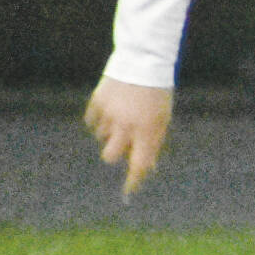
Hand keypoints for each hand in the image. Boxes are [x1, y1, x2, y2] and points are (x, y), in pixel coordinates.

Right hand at [83, 76, 173, 195]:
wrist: (143, 61)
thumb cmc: (157, 93)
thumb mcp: (163, 118)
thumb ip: (154, 142)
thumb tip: (149, 167)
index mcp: (148, 129)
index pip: (139, 163)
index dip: (133, 180)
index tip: (128, 193)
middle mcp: (126, 124)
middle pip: (109, 155)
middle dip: (115, 153)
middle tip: (122, 142)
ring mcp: (110, 113)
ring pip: (101, 137)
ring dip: (109, 132)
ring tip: (121, 114)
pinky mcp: (97, 101)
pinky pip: (92, 121)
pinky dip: (99, 120)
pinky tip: (110, 108)